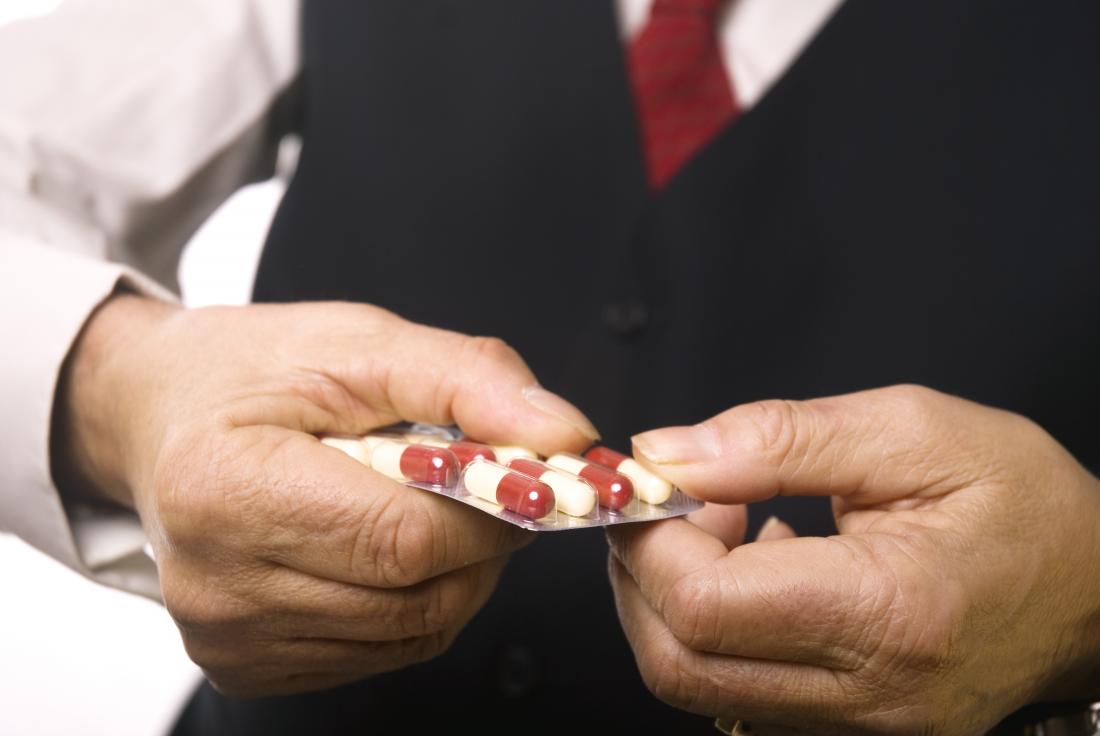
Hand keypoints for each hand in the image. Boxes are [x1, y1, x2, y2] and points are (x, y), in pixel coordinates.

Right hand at [53, 295, 596, 695]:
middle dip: (484, 544)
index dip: (491, 513)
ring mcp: (228, 638)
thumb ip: (468, 380)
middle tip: (490, 488)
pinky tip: (390, 548)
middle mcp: (216, 585)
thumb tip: (564, 435)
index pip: (405, 538)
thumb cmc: (252, 372)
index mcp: (228, 489)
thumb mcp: (359, 343)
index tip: (529, 479)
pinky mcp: (245, 664)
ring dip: (456, 575)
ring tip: (435, 507)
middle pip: (416, 597)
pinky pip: (380, 652)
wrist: (158, 415)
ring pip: (411, 633)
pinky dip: (414, 602)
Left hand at [607, 385, 1099, 733]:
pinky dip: (712, 628)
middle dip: (644, 573)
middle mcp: (869, 697)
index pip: (703, 605)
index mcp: (889, 614)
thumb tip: (670, 453)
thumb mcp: (914, 432)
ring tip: (729, 523)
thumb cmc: (1022, 504)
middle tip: (682, 501)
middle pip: (678, 661)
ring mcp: (858, 729)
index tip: (664, 482)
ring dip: (673, 598)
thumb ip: (781, 437)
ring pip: (695, 684)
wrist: (1095, 591)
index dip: (653, 538)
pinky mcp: (847, 730)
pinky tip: (758, 567)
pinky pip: (735, 690)